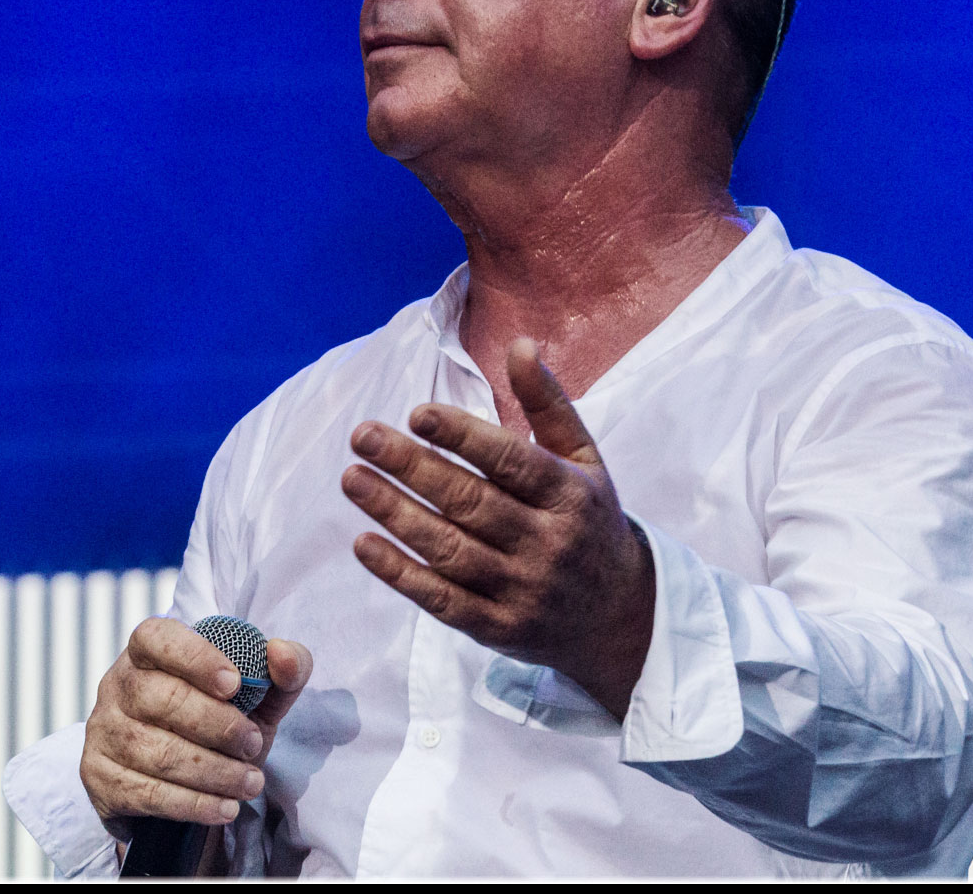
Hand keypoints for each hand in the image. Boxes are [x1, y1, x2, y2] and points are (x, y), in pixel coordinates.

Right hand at [80, 616, 312, 837]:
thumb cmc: (218, 722)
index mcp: (147, 650)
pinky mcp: (99, 776)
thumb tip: (283, 653)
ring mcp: (103, 731)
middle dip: (218, 726)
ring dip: (213, 772)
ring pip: (157, 752)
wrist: (177, 780)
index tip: (235, 684)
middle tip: (254, 745)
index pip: (158, 638)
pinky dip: (193, 804)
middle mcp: (116, 685)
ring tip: (250, 782)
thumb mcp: (255, 697)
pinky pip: (147, 793)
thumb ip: (281, 671)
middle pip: (162, 700)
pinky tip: (225, 807)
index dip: (195, 658)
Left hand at [342, 336, 654, 718]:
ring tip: (352, 478)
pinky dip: (400, 573)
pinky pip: (441, 600)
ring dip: (394, 513)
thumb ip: (548, 403)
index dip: (463, 436)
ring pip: (449, 550)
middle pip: (470, 502)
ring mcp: (521, 590)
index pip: (511, 462)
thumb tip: (520, 344)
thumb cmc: (588, 519)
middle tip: (362, 435)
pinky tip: (364, 542)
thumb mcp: (584, 459)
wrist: (620, 616)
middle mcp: (546, 544)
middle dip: (411, 467)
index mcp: (569, 496)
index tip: (417, 412)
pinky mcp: (497, 628)